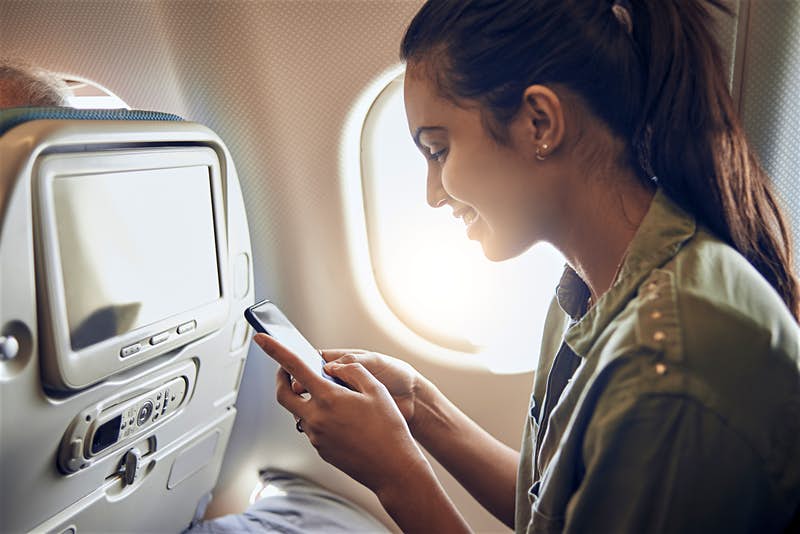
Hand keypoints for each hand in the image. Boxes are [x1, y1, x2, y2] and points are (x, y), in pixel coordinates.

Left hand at [254, 334, 429, 494]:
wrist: (393, 468)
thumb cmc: (388, 428)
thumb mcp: (376, 389)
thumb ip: (352, 371)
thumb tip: (333, 367)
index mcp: (328, 398)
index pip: (294, 367)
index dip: (275, 350)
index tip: (261, 338)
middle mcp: (316, 418)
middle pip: (283, 394)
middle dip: (281, 379)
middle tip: (287, 371)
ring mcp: (316, 437)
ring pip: (299, 413)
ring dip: (306, 401)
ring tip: (332, 398)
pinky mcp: (320, 450)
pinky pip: (312, 428)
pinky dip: (318, 418)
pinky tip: (342, 420)